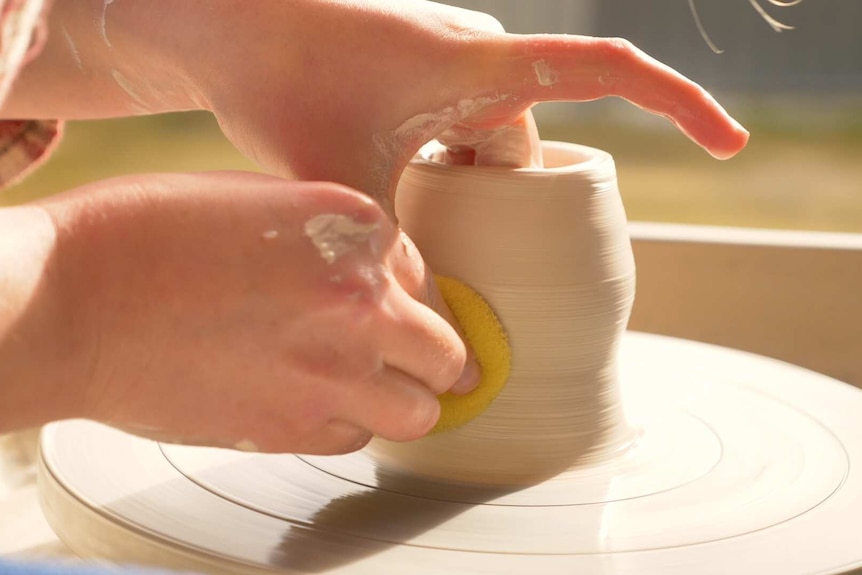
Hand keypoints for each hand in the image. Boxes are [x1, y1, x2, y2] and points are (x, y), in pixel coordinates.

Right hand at [37, 172, 471, 452]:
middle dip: (435, 359)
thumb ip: (332, 240)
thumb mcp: (262, 202)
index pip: (425, 278)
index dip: (407, 296)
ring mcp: (334, 372)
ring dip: (400, 401)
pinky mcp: (293, 428)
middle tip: (418, 363)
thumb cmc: (150, 235)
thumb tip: (372, 280)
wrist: (75, 301)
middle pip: (447, 354)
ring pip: (419, 413)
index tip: (392, 310)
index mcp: (356, 229)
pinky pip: (357, 438)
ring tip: (365, 388)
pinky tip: (312, 403)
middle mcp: (362, 302)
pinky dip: (347, 425)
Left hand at [191, 0, 748, 213]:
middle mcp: (481, 57)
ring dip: (462, 193)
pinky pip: (464, 133)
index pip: (608, 70)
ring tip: (399, 209)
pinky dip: (444, 171)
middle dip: (497, 211)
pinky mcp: (427, 75)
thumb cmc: (281, 84)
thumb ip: (396, 262)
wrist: (227, 24)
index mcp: (483, 64)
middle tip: (439, 243)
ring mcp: (453, 65)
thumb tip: (435, 339)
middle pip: (527, 155)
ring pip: (492, 151)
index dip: (680, 105)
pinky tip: (394, 186)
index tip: (731, 142)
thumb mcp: (346, 184)